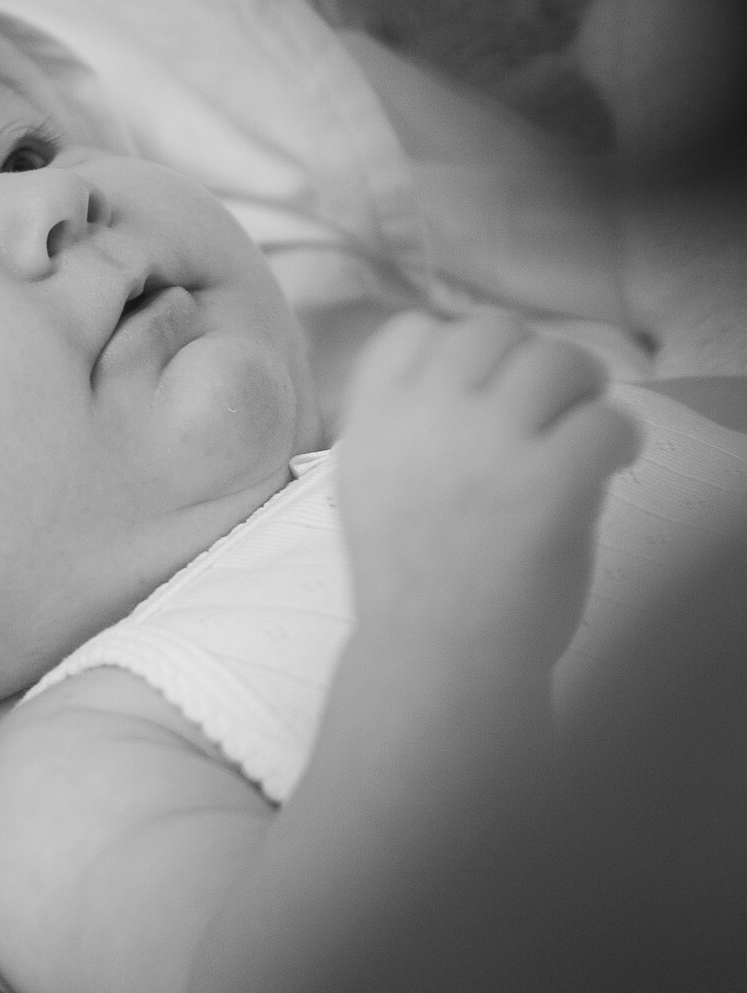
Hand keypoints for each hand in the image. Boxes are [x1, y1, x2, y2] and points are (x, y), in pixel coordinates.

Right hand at [338, 313, 642, 679]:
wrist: (436, 662)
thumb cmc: (414, 584)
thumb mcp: (372, 487)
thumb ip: (408, 426)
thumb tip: (487, 375)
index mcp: (374, 421)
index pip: (412, 331)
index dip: (455, 350)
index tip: (481, 391)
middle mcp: (424, 418)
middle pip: (489, 330)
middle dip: (528, 359)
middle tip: (552, 404)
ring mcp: (485, 445)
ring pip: (555, 359)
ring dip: (582, 385)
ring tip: (585, 430)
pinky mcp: (547, 482)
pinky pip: (606, 420)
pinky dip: (620, 439)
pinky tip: (612, 466)